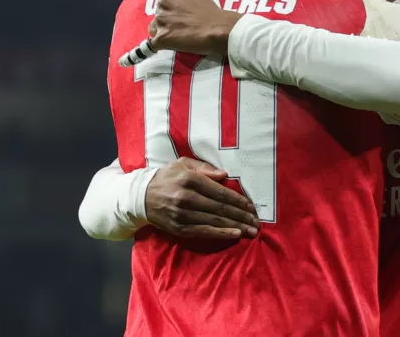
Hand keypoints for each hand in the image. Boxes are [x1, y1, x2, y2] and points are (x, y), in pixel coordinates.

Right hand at [145, 157, 260, 239]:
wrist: (141, 197)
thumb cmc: (167, 177)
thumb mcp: (183, 164)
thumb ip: (205, 168)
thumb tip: (225, 175)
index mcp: (190, 179)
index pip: (220, 192)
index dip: (239, 200)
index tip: (252, 207)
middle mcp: (186, 197)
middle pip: (220, 208)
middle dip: (242, 216)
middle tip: (257, 222)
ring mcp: (182, 215)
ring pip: (215, 221)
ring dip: (236, 226)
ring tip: (252, 231)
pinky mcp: (179, 228)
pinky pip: (204, 232)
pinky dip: (221, 233)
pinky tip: (235, 234)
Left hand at [149, 0, 241, 54]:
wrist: (218, 29)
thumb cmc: (213, 13)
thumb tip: (180, 6)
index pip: (164, 2)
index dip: (171, 11)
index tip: (180, 17)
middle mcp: (163, 2)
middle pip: (158, 14)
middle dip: (166, 21)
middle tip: (180, 28)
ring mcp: (160, 20)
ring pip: (154, 28)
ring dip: (163, 33)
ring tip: (178, 38)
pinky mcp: (161, 37)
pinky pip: (152, 44)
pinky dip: (159, 46)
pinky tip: (166, 47)